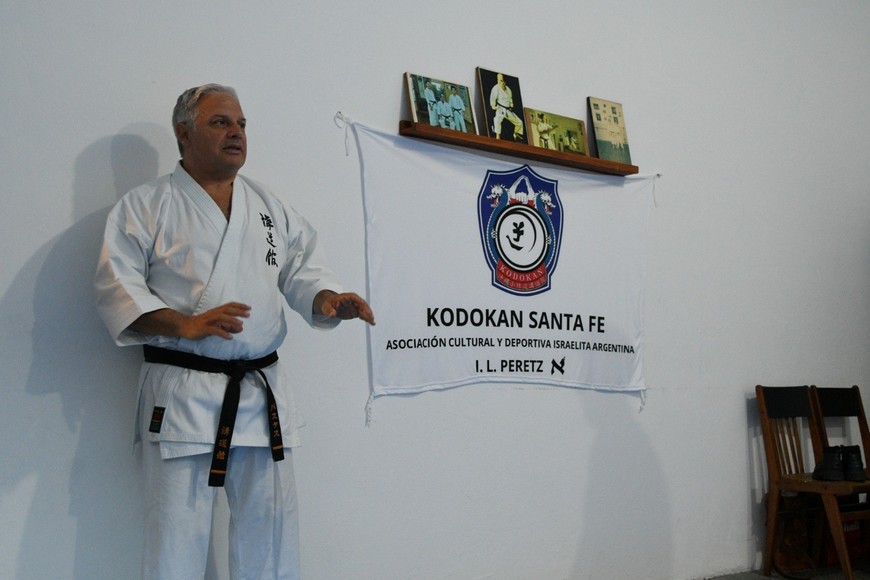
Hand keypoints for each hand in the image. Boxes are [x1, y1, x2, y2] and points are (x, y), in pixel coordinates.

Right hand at [130, 302, 250, 339]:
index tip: (249, 307)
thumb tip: (241, 328)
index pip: (229, 306)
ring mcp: (208, 321)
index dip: (239, 306)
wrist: (184, 327)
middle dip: (238, 311)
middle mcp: (213, 314)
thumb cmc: (201, 325)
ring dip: (232, 320)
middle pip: (227, 310)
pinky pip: (214, 330)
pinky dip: (223, 333)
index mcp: (216, 311)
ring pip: (221, 318)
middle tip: (248, 314)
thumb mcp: (216, 325)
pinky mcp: (203, 328)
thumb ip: (228, 327)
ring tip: (241, 325)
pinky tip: (230, 337)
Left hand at [315, 291, 374, 324]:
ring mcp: (356, 306)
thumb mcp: (326, 307)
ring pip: (365, 310)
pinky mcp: (356, 312)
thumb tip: (332, 315)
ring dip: (369, 316)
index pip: (357, 300)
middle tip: (371, 319)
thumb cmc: (328, 304)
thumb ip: (329, 310)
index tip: (365, 311)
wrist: (330, 306)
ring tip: (373, 323)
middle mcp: (354, 301)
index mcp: (348, 297)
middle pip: (363, 305)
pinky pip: (363, 315)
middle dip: (367, 311)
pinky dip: (367, 319)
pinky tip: (372, 323)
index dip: (362, 305)